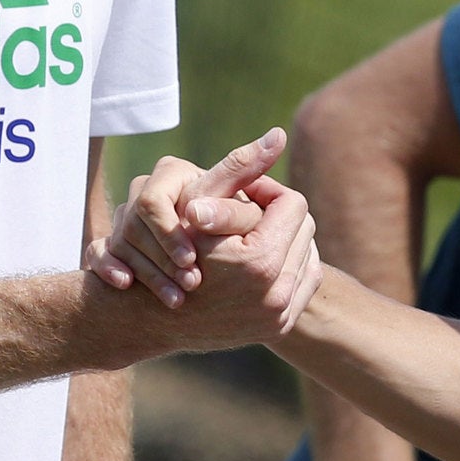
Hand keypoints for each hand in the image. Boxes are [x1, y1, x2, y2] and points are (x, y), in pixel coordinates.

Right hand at [84, 134, 322, 348]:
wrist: (151, 317)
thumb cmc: (168, 250)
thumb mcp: (198, 203)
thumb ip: (238, 168)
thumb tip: (279, 134)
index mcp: (261, 261)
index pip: (292, 203)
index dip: (267, 191)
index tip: (244, 192)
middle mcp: (277, 294)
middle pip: (304, 229)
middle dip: (279, 216)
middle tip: (248, 212)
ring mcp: (280, 315)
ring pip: (307, 255)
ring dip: (285, 239)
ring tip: (253, 233)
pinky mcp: (279, 326)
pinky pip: (304, 282)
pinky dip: (288, 266)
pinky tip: (261, 256)